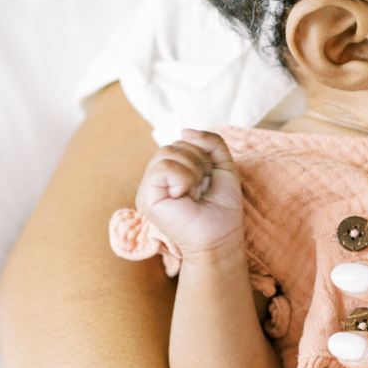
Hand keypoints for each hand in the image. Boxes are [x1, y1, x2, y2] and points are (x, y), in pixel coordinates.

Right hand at [135, 129, 245, 261]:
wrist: (222, 237)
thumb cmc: (223, 208)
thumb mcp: (223, 166)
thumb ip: (211, 142)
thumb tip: (184, 130)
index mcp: (170, 172)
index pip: (182, 141)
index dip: (203, 156)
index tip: (208, 181)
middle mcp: (155, 179)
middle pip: (175, 144)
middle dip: (199, 162)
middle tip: (201, 188)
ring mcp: (148, 188)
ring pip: (168, 152)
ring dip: (192, 171)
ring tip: (194, 193)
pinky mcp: (145, 197)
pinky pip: (164, 167)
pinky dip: (183, 178)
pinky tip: (184, 196)